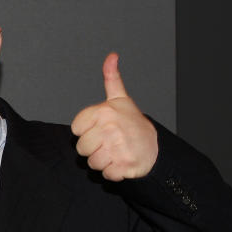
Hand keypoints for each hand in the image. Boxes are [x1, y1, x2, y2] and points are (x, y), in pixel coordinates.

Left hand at [70, 53, 157, 181]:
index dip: (87, 132)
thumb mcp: (120, 99)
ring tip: (115, 152)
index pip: (75, 130)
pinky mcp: (124, 166)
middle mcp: (110, 128)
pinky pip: (105, 174)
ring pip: (91, 163)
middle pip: (81, 148)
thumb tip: (112, 56)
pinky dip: (112, 173)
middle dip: (93, 149)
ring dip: (102, 161)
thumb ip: (112, 78)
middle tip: (109, 142)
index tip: (101, 129)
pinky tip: (121, 163)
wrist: (156, 148)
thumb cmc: (133, 123)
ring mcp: (118, 147)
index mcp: (104, 111)